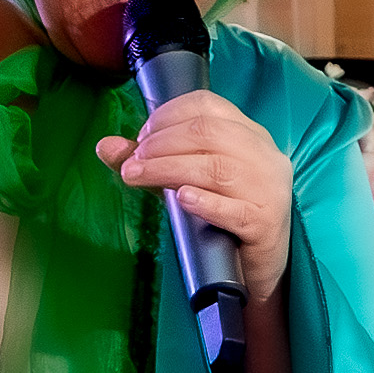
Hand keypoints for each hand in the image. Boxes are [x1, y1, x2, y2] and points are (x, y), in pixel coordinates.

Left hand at [101, 90, 296, 303]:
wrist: (255, 266)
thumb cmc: (220, 217)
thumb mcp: (182, 181)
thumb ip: (148, 161)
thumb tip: (105, 146)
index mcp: (248, 134)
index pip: (207, 105)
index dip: (167, 116)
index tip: (141, 137)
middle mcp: (264, 155)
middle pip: (209, 133)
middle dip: (161, 144)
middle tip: (133, 163)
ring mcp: (268, 189)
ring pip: (217, 168)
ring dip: (169, 169)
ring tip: (138, 177)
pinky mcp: (265, 224)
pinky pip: (235, 210)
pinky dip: (205, 202)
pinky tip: (181, 199)